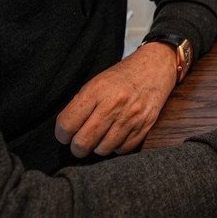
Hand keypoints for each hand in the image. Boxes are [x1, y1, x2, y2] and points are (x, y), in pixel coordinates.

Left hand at [54, 42, 176, 157]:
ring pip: (103, 149)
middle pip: (84, 141)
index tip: (64, 135)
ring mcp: (130, 117)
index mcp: (96, 91)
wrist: (155, 68)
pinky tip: (115, 136)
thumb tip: (67, 131)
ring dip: (98, 147)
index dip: (61, 134)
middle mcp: (113, 104)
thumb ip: (81, 105)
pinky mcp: (144, 126)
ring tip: (99, 138)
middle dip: (77, 148)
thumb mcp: (96, 82)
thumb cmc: (121, 77)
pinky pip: (123, 149)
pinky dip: (116, 147)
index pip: (68, 123)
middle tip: (78, 144)